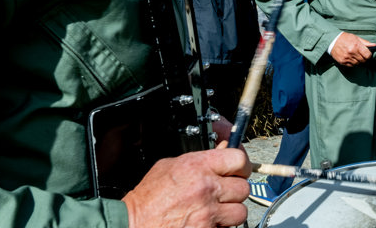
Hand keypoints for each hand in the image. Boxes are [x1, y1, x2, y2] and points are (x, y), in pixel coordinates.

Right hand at [124, 147, 250, 227]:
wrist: (132, 223)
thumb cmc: (148, 198)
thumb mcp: (169, 166)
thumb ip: (198, 159)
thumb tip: (221, 154)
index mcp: (198, 167)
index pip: (238, 159)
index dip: (241, 165)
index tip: (238, 169)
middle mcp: (206, 188)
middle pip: (243, 187)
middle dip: (235, 191)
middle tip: (224, 193)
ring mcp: (207, 213)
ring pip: (240, 211)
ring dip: (230, 212)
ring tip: (216, 210)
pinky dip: (219, 227)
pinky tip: (206, 222)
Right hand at [329, 32, 372, 65]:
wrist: (332, 40)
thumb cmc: (345, 38)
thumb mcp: (356, 38)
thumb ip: (365, 43)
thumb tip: (374, 45)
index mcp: (356, 46)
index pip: (368, 55)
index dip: (369, 55)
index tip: (368, 54)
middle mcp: (352, 52)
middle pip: (363, 60)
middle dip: (364, 58)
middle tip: (362, 55)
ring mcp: (346, 58)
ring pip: (357, 63)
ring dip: (358, 61)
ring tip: (355, 55)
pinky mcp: (342, 61)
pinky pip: (351, 65)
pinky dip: (352, 63)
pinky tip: (350, 58)